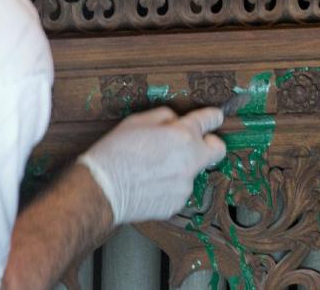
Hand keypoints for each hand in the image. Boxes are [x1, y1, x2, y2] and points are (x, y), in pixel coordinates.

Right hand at [77, 106, 225, 223]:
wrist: (101, 190)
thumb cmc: (115, 153)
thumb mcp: (138, 121)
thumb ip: (165, 117)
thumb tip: (176, 121)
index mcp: (183, 136)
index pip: (210, 120)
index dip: (212, 116)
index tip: (213, 117)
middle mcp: (191, 161)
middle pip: (218, 150)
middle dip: (209, 144)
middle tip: (192, 143)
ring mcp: (185, 185)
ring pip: (193, 171)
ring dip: (181, 167)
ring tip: (152, 168)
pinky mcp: (177, 203)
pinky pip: (179, 189)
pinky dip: (169, 185)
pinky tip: (149, 183)